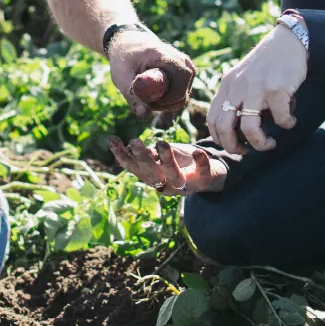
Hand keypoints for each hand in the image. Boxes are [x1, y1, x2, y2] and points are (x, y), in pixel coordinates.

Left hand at [107, 29, 196, 118]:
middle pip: (181, 96)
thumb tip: (144, 116)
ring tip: (146, 92)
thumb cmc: (124, 58)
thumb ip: (132, 96)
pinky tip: (153, 92)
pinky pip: (180, 95)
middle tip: (143, 98)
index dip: (163, 101)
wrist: (129, 43)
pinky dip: (167, 99)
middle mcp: (184, 62)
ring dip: (164, 102)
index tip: (146, 100)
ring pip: (181, 98)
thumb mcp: (121, 77)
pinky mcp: (186, 75)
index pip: (179, 88)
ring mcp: (187, 68)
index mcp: (168, 58)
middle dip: (162, 104)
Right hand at [107, 136, 227, 194]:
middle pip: (152, 174)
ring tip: (161, 143)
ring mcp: (187, 185)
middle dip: (143, 159)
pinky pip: (203, 173)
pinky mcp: (205, 181)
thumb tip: (126, 145)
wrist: (212, 175)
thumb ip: (148, 154)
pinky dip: (200, 162)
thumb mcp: (162, 157)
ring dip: (167, 161)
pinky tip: (197, 151)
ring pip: (175, 176)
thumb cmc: (182, 163)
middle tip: (134, 141)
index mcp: (153, 178)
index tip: (112, 140)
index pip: (134, 168)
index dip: (123, 156)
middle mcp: (167, 185)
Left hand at [207, 25, 306, 153]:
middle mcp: (237, 86)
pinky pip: (280, 119)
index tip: (234, 146)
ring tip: (270, 143)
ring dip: (260, 143)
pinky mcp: (277, 88)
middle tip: (247, 151)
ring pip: (249, 128)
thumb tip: (238, 133)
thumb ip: (238, 98)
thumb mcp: (245, 78)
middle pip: (224, 127)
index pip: (212, 119)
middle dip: (234, 147)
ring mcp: (256, 87)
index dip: (220, 139)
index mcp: (227, 85)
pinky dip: (287, 124)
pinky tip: (291, 119)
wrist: (289, 41)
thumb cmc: (269, 64)